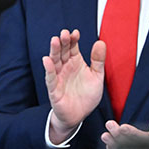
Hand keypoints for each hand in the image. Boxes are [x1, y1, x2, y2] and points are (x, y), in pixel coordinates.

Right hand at [44, 29, 105, 143]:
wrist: (79, 115)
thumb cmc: (86, 95)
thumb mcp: (97, 76)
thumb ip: (98, 60)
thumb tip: (101, 42)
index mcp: (75, 62)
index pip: (72, 48)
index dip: (73, 40)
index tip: (76, 33)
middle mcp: (65, 68)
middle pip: (62, 52)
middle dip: (63, 42)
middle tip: (64, 33)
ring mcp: (58, 77)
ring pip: (54, 62)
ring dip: (54, 51)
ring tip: (55, 40)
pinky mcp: (54, 89)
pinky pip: (50, 78)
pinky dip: (49, 69)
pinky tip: (47, 60)